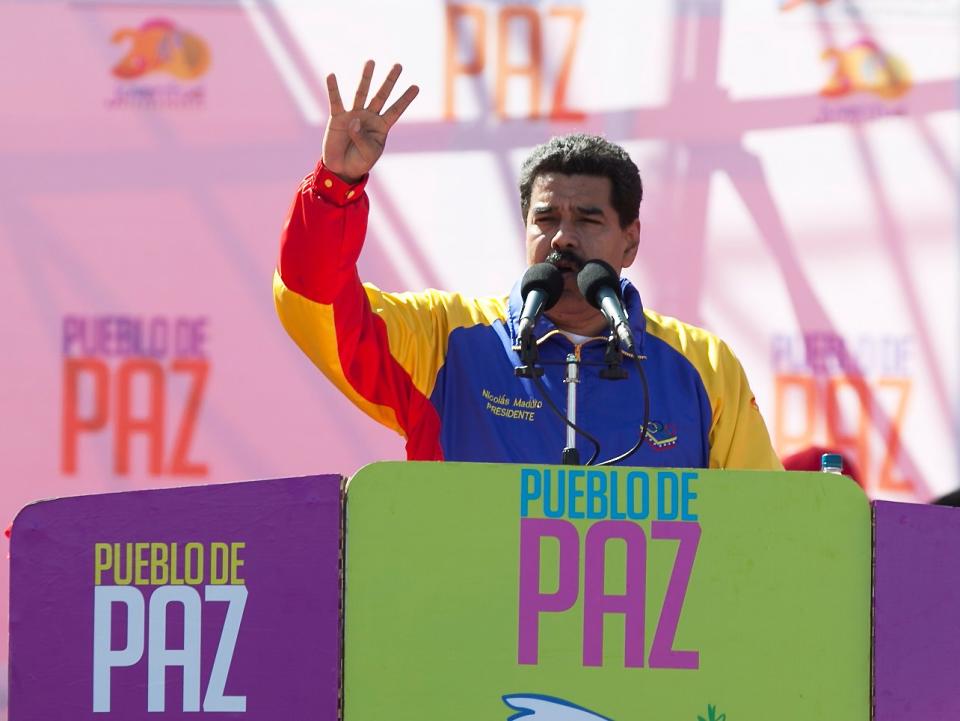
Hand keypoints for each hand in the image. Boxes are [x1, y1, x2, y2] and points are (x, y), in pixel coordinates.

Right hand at [322, 60, 418, 183]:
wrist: (341, 168)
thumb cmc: (359, 162)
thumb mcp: (368, 154)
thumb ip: (363, 139)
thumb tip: (354, 121)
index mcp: (381, 127)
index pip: (396, 110)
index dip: (405, 99)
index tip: (416, 87)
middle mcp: (369, 117)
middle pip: (381, 95)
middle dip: (390, 81)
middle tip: (399, 65)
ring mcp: (354, 115)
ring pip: (361, 93)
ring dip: (366, 78)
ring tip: (371, 62)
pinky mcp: (338, 117)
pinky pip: (336, 101)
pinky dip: (333, 89)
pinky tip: (331, 76)